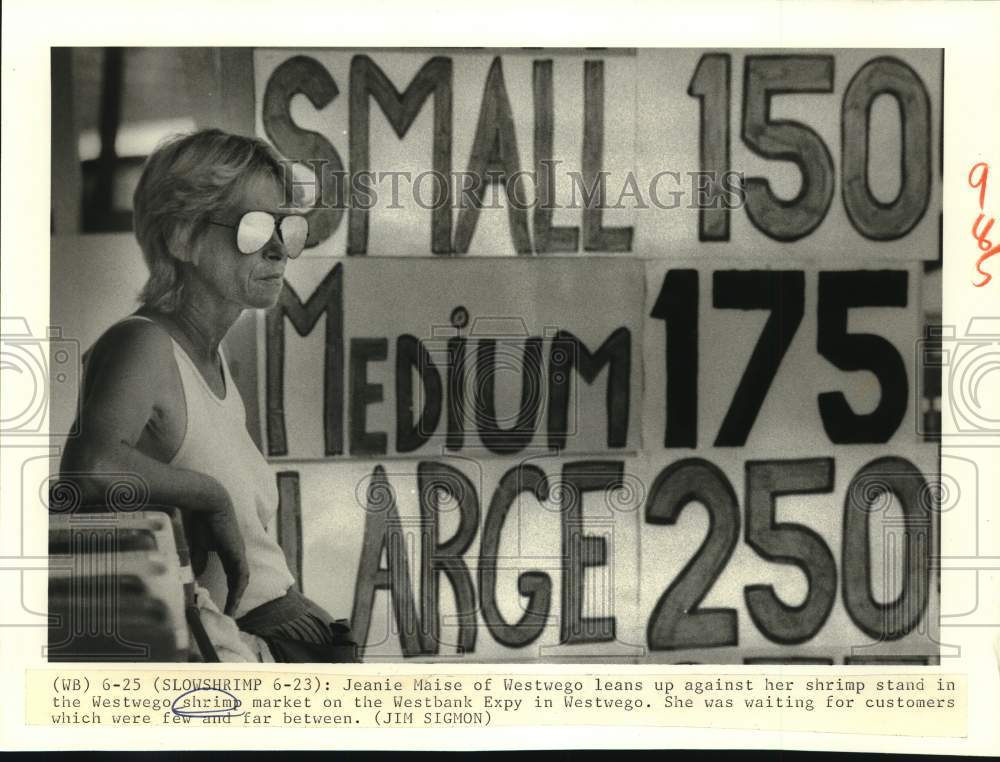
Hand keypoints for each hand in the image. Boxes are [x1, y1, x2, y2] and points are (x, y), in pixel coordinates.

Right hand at [196, 485, 249, 615]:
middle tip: (228, 614)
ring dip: (236, 597)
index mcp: (228, 549)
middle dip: (234, 597)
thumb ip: (200, 559)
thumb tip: (198, 575)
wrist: (207, 502)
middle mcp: (236, 552)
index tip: (222, 603)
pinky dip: (237, 591)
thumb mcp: (197, 545)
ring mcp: (239, 552)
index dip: (229, 589)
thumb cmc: (200, 519)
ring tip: (230, 613)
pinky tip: (233, 602)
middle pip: (238, 579)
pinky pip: (241, 577)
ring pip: (241, 580)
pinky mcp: (237, 553)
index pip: (231, 573)